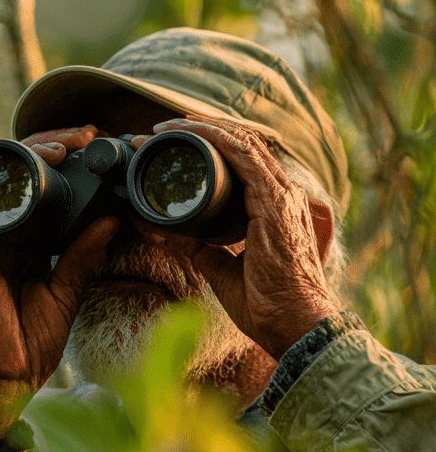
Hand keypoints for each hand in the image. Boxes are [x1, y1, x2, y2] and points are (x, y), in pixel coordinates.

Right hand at [0, 126, 118, 448]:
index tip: (100, 150)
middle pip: (26, 173)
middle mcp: (5, 234)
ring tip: (70, 143)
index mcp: (28, 244)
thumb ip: (83, 256)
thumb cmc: (27, 345)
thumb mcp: (66, 293)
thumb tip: (111, 217)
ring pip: (5, 176)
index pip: (48, 191)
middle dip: (56, 147)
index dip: (70, 166)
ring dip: (35, 150)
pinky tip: (40, 160)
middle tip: (90, 136)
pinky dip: (9, 173)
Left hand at [132, 116, 339, 359]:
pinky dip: (214, 138)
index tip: (171, 144)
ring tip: (166, 128)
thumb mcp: (220, 267)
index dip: (208, 146)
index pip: (243, 161)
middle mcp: (283, 194)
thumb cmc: (264, 302)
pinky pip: (243, 154)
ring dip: (201, 129)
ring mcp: (281, 194)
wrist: (291, 323)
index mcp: (274, 206)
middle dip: (199, 131)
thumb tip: (160, 231)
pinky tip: (190, 130)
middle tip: (160, 131)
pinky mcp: (274, 201)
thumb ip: (196, 246)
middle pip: (241, 144)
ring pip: (241, 142)